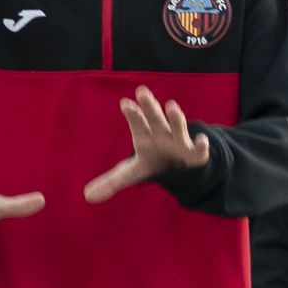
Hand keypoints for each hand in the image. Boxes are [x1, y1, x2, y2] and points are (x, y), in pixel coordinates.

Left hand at [83, 86, 211, 203]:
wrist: (179, 165)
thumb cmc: (151, 162)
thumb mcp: (131, 173)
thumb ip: (111, 182)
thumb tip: (87, 196)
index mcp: (145, 138)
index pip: (137, 124)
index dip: (132, 115)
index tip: (125, 103)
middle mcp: (162, 136)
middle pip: (155, 119)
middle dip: (149, 107)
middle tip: (142, 91)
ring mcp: (179, 144)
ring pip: (178, 128)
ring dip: (175, 119)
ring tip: (171, 106)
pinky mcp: (194, 156)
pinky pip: (199, 151)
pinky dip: (201, 146)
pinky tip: (201, 140)